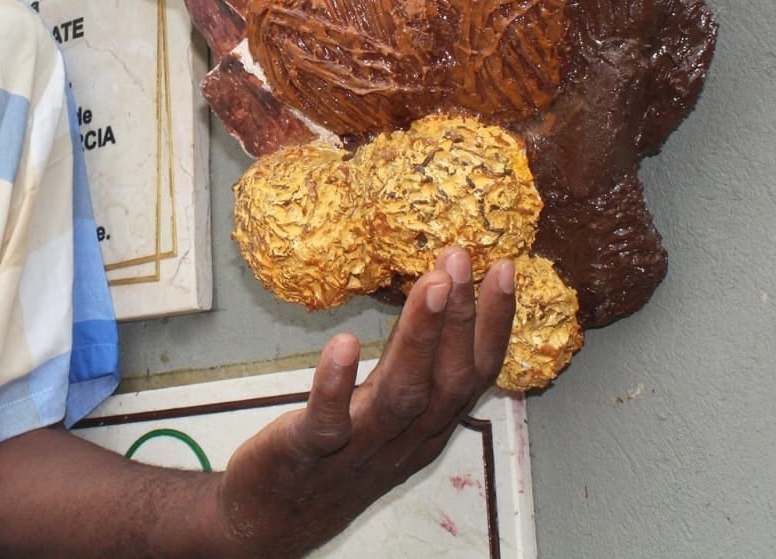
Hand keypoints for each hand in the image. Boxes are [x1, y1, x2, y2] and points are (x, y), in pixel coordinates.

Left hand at [214, 247, 515, 556]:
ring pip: (401, 395)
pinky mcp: (309, 453)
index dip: (495, 324)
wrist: (272, 517)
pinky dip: (337, 383)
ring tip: (430, 285)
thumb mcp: (384, 413)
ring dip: (420, 338)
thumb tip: (435, 297)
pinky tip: (344, 343)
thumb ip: (410, 368)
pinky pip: (328, 420)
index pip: (475, 374)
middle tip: (459, 259)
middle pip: (447, 381)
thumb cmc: (332, 454)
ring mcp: (358, 449)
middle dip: (461, 318)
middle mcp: (402, 440)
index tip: (502, 268)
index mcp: (426, 427)